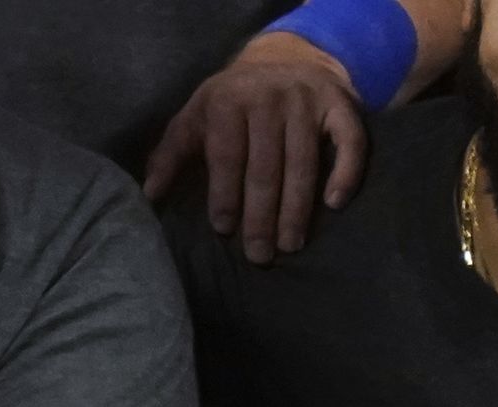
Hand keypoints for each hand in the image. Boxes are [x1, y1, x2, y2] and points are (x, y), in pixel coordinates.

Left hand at [145, 33, 371, 263]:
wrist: (287, 59)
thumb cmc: (235, 103)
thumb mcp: (197, 118)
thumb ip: (173, 154)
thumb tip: (149, 196)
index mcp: (227, 99)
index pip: (226, 154)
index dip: (224, 194)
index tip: (224, 229)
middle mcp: (267, 97)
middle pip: (265, 167)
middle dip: (260, 216)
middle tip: (259, 256)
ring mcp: (305, 101)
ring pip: (302, 163)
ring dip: (296, 209)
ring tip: (290, 245)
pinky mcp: (339, 106)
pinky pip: (348, 143)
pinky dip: (345, 173)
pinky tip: (334, 204)